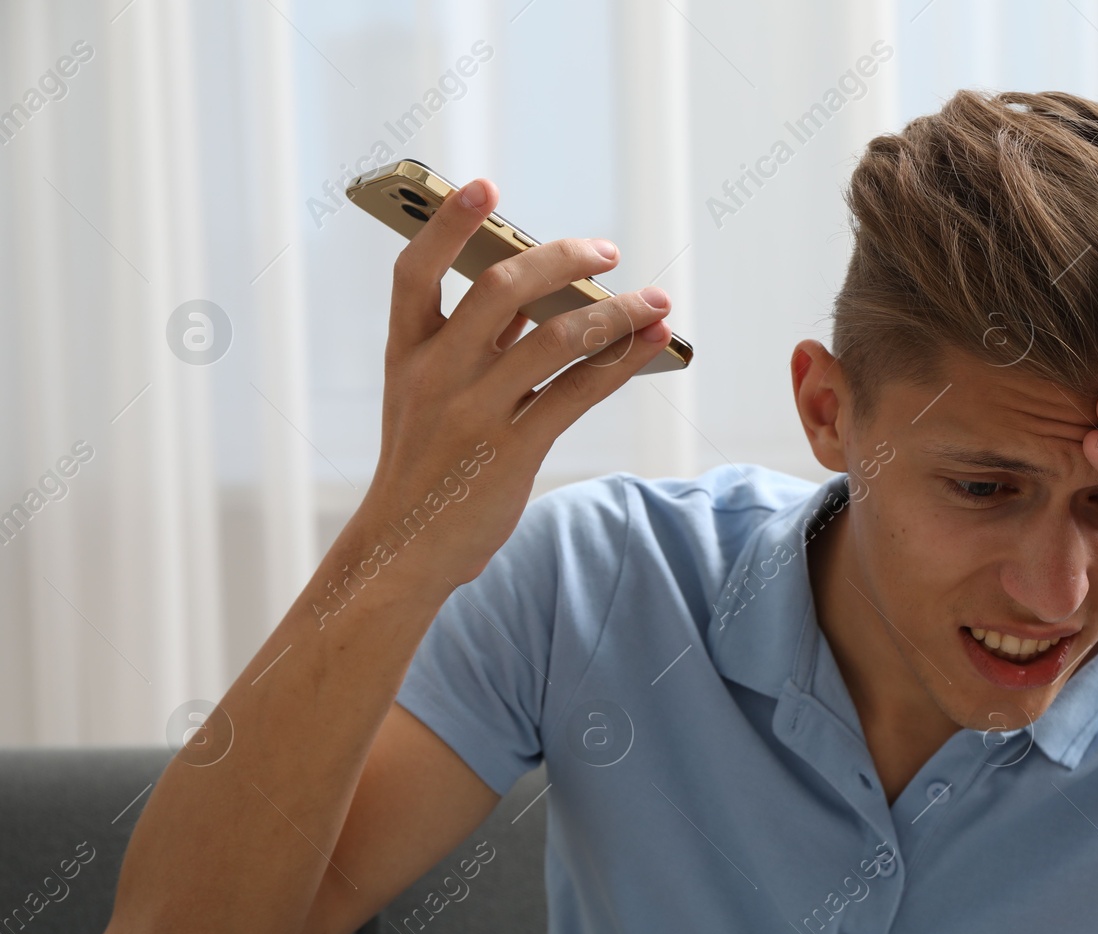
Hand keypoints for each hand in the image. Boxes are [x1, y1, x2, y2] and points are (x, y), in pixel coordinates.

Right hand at [360, 177, 673, 587]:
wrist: (405, 547)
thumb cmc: (425, 464)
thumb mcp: (426, 396)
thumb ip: (471, 342)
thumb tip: (531, 288)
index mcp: (405, 353)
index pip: (415, 271)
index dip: (448, 225)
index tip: (486, 187)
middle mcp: (435, 375)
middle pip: (500, 290)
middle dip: (560, 259)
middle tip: (605, 250)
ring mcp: (472, 413)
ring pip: (554, 338)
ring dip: (615, 312)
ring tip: (655, 298)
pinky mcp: (511, 451)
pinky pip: (577, 393)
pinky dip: (623, 360)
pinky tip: (654, 340)